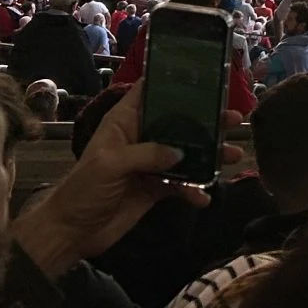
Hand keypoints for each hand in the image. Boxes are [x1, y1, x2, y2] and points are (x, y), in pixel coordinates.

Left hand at [12, 84, 214, 278]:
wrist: (72, 233)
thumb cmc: (83, 190)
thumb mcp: (110, 164)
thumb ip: (146, 153)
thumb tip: (181, 152)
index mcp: (124, 122)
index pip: (150, 91)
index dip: (174, 81)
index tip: (206, 75)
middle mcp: (140, 137)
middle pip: (178, 121)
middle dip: (207, 120)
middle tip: (235, 118)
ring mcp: (150, 163)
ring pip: (187, 152)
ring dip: (210, 154)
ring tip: (234, 155)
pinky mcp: (155, 188)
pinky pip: (182, 183)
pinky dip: (195, 189)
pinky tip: (205, 196)